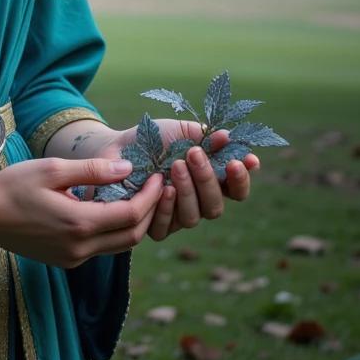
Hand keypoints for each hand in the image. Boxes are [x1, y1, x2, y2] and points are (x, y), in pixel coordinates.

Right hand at [0, 155, 164, 267]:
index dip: (150, 196)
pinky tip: (111, 208)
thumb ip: (92, 170)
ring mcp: (73, 259)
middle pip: (132, 236)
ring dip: (134, 223)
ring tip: (139, 195)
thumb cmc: (14, 186)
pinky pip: (101, 248)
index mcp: (79, 224)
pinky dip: (114, 230)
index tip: (159, 176)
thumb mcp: (53, 170)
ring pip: (119, 245)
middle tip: (156, 186)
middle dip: (149, 211)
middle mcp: (80, 249)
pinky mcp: (66, 261)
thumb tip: (128, 169)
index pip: (131, 215)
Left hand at [94, 118, 259, 241]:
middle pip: (216, 207)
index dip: (241, 180)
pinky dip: (165, 208)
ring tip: (175, 166)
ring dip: (187, 191)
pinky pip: (165, 228)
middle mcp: (197, 202)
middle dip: (207, 179)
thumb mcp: (181, 132)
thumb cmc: (153, 138)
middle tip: (194, 154)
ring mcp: (175, 216)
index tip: (237, 162)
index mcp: (209, 180)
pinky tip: (162, 189)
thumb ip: (206, 137)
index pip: (236, 191)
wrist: (118, 146)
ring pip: (193, 218)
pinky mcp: (153, 226)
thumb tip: (229, 137)